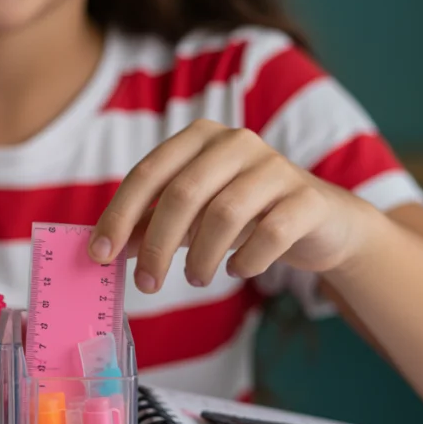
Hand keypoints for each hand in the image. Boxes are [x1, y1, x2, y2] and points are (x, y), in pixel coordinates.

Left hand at [90, 119, 373, 292]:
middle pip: (183, 194)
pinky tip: (238, 270)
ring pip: (225, 214)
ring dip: (201, 257)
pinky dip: (246, 260)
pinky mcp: (307, 199)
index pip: (148, 173)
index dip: (120, 215)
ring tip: (196, 278)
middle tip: (147, 284)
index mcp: (199, 138)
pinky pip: (270, 233)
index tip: (101, 254)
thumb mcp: (192, 216)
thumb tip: (103, 249)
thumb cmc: (245, 215)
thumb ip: (150, 225)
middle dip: (157, 245)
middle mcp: (237, 142)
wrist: (321, 221)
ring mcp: (275, 167)